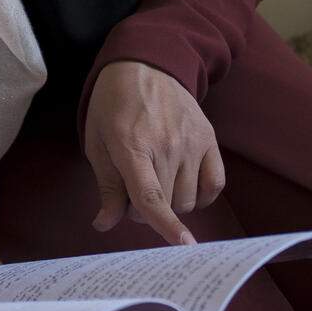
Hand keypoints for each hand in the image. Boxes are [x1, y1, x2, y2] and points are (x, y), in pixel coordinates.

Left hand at [83, 61, 224, 245]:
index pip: (151, 195)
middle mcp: (167, 144)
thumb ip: (106, 186)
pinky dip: (200, 195)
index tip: (181, 246)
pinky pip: (214, 184)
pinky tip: (184, 183)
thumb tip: (105, 224)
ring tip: (157, 178)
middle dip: (146, 210)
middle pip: (166, 204)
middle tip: (133, 189)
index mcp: (132, 146)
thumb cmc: (113, 105)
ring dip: (171, 203)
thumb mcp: (97, 142)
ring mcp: (192, 141)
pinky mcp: (209, 138)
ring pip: (188, 200)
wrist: (146, 64)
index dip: (164, 225)